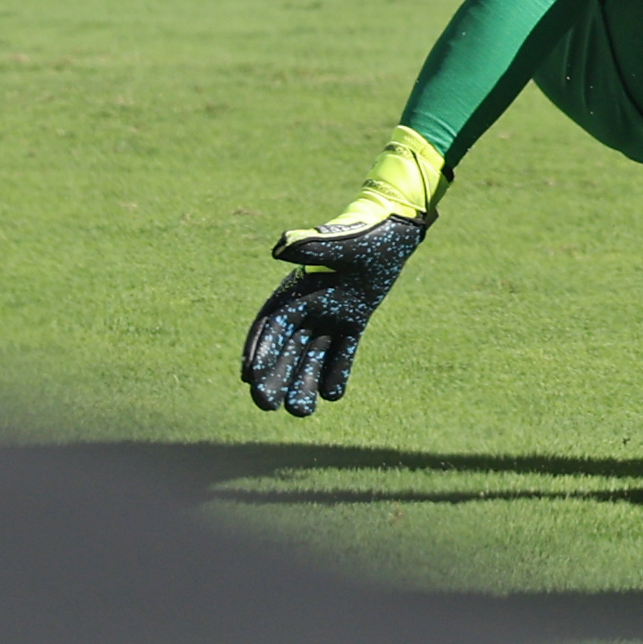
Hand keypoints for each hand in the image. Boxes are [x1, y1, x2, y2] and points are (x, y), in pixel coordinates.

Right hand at [242, 208, 428, 416]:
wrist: (392, 231)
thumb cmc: (364, 234)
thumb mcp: (338, 243)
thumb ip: (311, 247)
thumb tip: (281, 248)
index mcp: (297, 289)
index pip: (271, 326)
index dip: (259, 351)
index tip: (249, 377)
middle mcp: (308, 305)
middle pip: (286, 347)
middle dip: (274, 377)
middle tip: (266, 406)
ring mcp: (330, 314)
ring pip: (312, 354)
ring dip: (303, 382)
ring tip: (300, 412)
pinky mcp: (352, 319)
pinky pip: (341, 351)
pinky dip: (336, 371)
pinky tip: (333, 396)